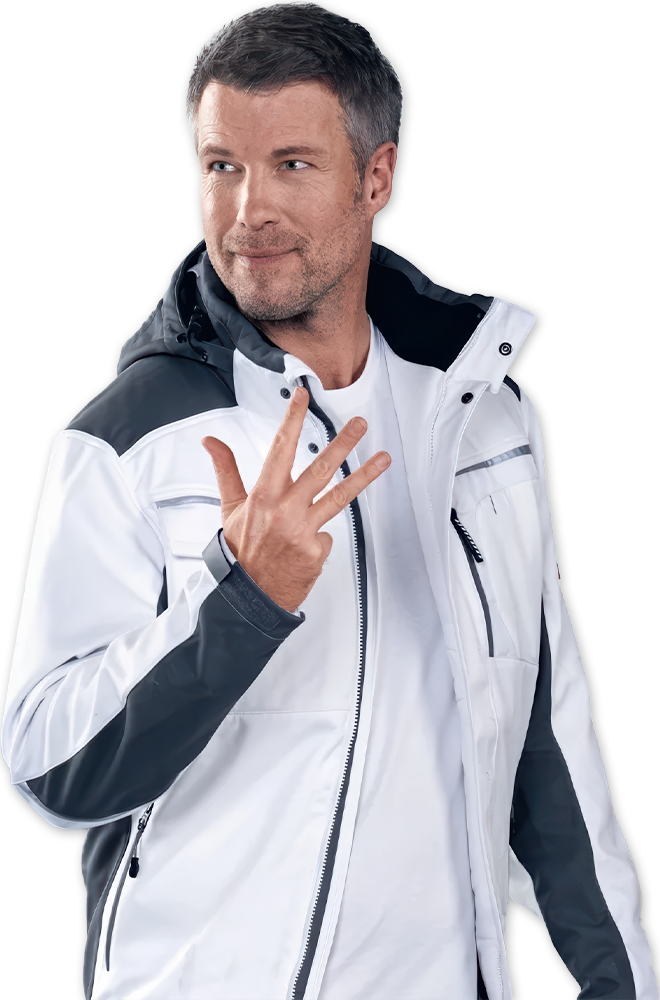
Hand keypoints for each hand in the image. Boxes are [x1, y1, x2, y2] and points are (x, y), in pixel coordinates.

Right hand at [201, 386, 390, 611]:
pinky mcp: (316, 550)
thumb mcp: (229, 508)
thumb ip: (226, 470)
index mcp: (263, 495)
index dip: (292, 420)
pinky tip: (305, 547)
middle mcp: (285, 509)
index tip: (303, 397)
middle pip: (320, 468)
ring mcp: (303, 530)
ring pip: (339, 496)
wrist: (249, 597)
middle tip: (359, 423)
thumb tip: (210, 441)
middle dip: (343, 443)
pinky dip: (317, 538)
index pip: (280, 448)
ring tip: (383, 459)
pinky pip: (326, 535)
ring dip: (364, 475)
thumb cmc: (240, 552)